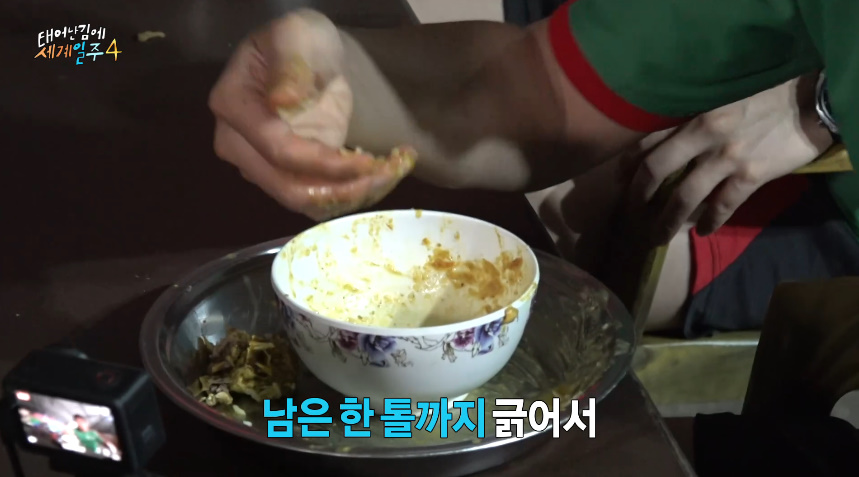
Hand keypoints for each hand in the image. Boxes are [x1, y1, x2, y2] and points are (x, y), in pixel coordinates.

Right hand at [208, 9, 414, 220]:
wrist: (304, 56)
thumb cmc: (298, 40)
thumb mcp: (297, 37)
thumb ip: (291, 66)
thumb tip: (282, 100)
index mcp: (234, 107)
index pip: (279, 150)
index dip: (324, 163)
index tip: (367, 161)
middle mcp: (236, 145)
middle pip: (288, 187)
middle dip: (340, 189)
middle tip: (384, 176)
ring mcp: (258, 165)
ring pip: (303, 200)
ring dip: (347, 195)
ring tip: (387, 175)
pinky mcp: (283, 176)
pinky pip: (314, 197)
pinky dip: (346, 194)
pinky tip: (376, 177)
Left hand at [627, 74, 832, 243]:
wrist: (812, 101)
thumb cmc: (765, 96)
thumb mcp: (721, 98)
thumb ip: (693, 117)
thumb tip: (664, 141)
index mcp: (693, 113)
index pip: (648, 140)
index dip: (628, 163)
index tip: (618, 180)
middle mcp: (704, 135)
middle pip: (656, 170)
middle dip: (637, 197)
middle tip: (629, 214)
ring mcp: (727, 157)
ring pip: (684, 196)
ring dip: (666, 221)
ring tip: (657, 237)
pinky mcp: (751, 176)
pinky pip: (722, 206)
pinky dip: (710, 222)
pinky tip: (702, 233)